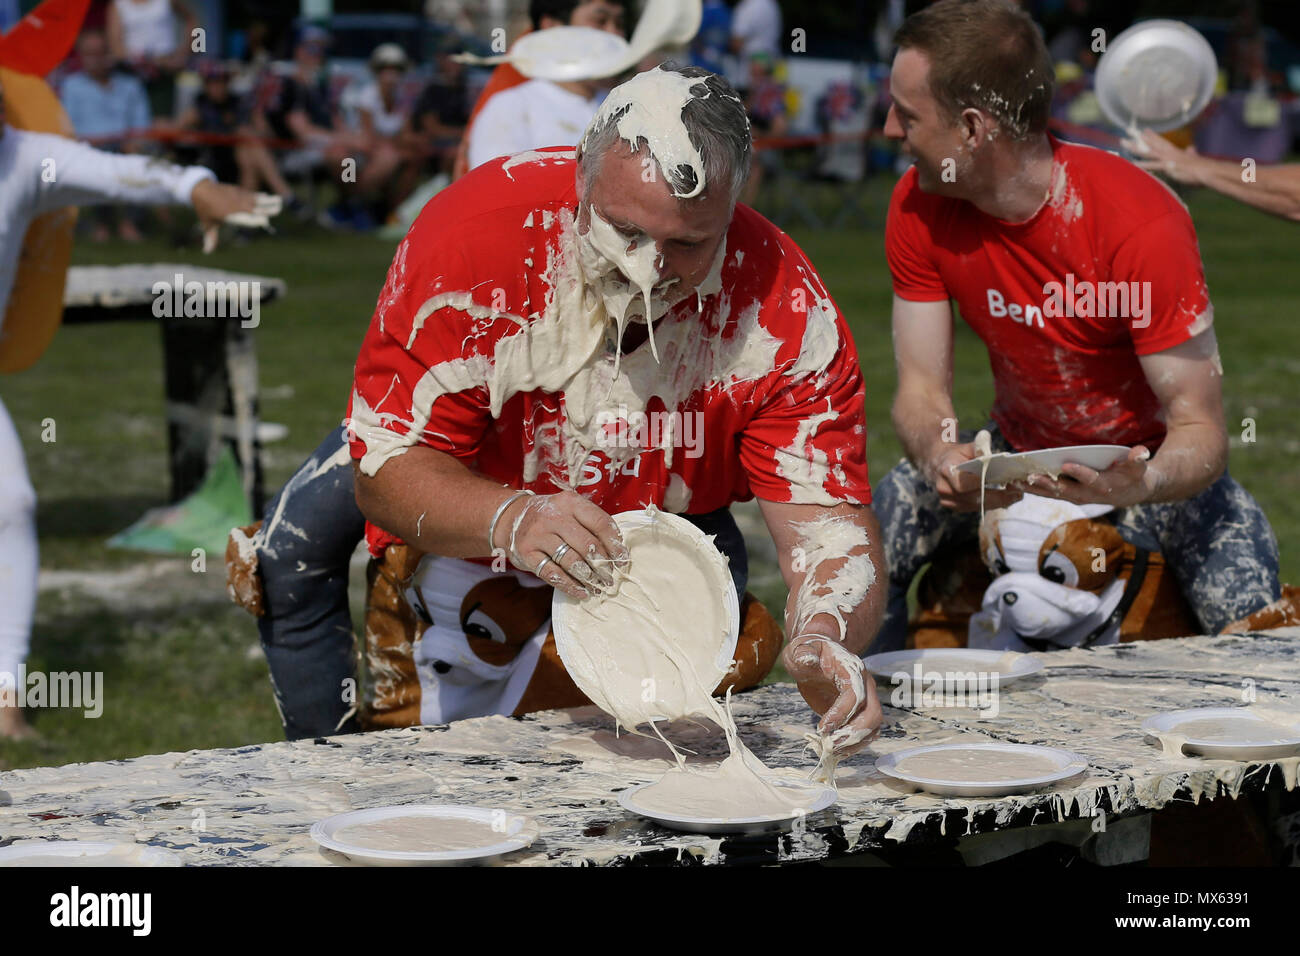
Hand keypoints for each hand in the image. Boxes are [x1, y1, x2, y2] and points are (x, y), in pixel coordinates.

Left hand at [190, 180, 280, 251]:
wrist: (201, 188)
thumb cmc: (204, 209)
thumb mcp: (207, 224)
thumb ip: (210, 238)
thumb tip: (206, 251)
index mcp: (229, 215)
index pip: (245, 218)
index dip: (255, 220)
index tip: (265, 221)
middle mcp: (236, 206)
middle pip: (254, 208)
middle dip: (267, 209)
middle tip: (278, 210)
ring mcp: (238, 197)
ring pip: (255, 200)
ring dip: (268, 201)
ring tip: (280, 201)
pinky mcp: (239, 191)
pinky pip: (252, 194)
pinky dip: (260, 196)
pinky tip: (268, 196)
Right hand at [497, 491, 628, 599]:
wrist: (510, 517)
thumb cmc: (550, 517)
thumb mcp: (569, 510)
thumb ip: (590, 525)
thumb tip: (616, 554)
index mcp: (570, 502)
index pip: (600, 522)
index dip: (615, 544)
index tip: (622, 560)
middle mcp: (553, 516)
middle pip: (587, 544)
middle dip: (603, 565)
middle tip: (610, 578)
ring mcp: (538, 534)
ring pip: (571, 560)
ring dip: (588, 578)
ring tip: (599, 587)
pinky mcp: (526, 553)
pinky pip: (552, 573)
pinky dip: (570, 586)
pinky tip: (581, 592)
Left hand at [782, 634, 880, 755]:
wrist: (819, 654)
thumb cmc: (810, 651)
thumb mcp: (802, 649)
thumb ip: (804, 653)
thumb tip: (806, 659)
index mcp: (852, 669)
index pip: (855, 695)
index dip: (841, 713)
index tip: (822, 728)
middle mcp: (865, 685)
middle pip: (873, 714)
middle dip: (853, 733)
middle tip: (830, 746)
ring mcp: (865, 700)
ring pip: (873, 727)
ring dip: (855, 743)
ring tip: (831, 751)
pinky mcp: (859, 712)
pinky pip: (867, 733)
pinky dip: (854, 745)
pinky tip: (836, 751)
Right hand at [926, 442, 1022, 511]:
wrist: (939, 464)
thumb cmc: (957, 455)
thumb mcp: (967, 447)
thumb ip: (979, 447)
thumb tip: (990, 445)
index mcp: (946, 471)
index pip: (965, 483)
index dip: (984, 484)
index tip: (1005, 482)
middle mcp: (945, 489)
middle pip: (975, 499)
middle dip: (998, 497)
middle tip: (1017, 494)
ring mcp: (948, 501)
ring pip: (977, 506)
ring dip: (998, 502)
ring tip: (1015, 496)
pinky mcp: (955, 507)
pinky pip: (976, 508)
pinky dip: (991, 504)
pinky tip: (1004, 499)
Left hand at [1009, 445, 1152, 506]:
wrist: (1130, 492)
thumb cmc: (1132, 475)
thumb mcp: (1138, 467)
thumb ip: (1137, 460)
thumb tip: (1141, 452)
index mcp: (1105, 487)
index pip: (1092, 481)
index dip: (1081, 473)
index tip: (1067, 465)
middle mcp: (1087, 495)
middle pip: (1065, 491)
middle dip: (1048, 484)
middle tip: (1031, 477)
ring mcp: (1075, 497)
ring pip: (1052, 494)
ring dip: (1033, 489)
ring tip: (1014, 482)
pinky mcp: (1067, 496)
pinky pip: (1047, 494)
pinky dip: (1031, 489)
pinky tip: (1014, 484)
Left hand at [1124, 129, 1205, 185]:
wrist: (1209, 171)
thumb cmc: (1202, 167)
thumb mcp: (1194, 158)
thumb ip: (1190, 153)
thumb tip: (1191, 148)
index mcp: (1175, 151)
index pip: (1161, 141)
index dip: (1152, 136)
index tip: (1144, 131)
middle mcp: (1169, 152)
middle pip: (1151, 144)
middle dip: (1139, 138)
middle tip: (1127, 133)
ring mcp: (1168, 158)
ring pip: (1148, 151)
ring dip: (1135, 148)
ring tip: (1124, 143)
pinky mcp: (1169, 166)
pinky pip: (1153, 165)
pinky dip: (1143, 165)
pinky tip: (1133, 164)